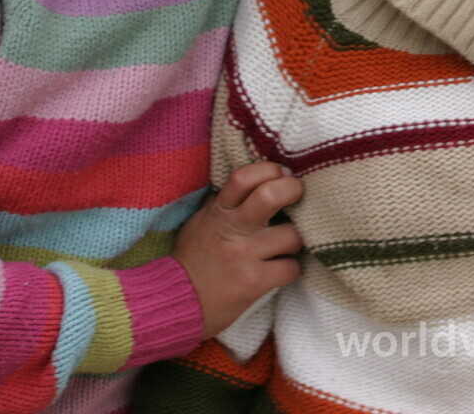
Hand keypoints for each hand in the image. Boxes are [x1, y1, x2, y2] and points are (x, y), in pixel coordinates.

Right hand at [172, 161, 303, 338]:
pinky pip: (290, 268)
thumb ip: (223, 202)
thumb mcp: (201, 222)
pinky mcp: (254, 282)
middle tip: (297, 194)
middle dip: (292, 189)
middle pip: (271, 195)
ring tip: (286, 246)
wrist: (176, 303)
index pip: (243, 177)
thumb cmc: (192, 260)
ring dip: (294, 241)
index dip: (268, 169)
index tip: (281, 173)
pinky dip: (290, 269)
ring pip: (291, 236)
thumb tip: (252, 179)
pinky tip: (280, 270)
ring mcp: (244, 256)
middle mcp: (232, 230)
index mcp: (218, 212)